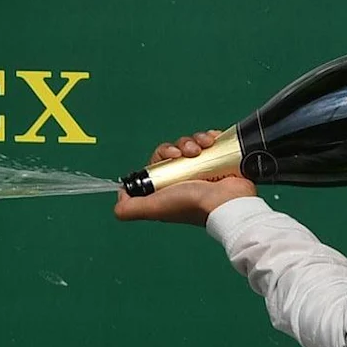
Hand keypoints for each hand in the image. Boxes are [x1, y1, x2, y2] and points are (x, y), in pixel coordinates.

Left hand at [112, 132, 257, 225]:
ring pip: (193, 143)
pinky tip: (213, 142)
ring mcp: (204, 169)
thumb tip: (120, 197)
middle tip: (189, 152)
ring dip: (196, 140)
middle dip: (181, 145)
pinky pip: (211, 141)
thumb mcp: (154, 208)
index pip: (160, 160)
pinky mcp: (220, 161)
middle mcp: (185, 177)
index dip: (163, 153)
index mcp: (169, 186)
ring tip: (204, 148)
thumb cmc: (192, 205)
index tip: (171, 154)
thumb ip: (130, 208)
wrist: (227, 202)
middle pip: (177, 149)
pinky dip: (211, 137)